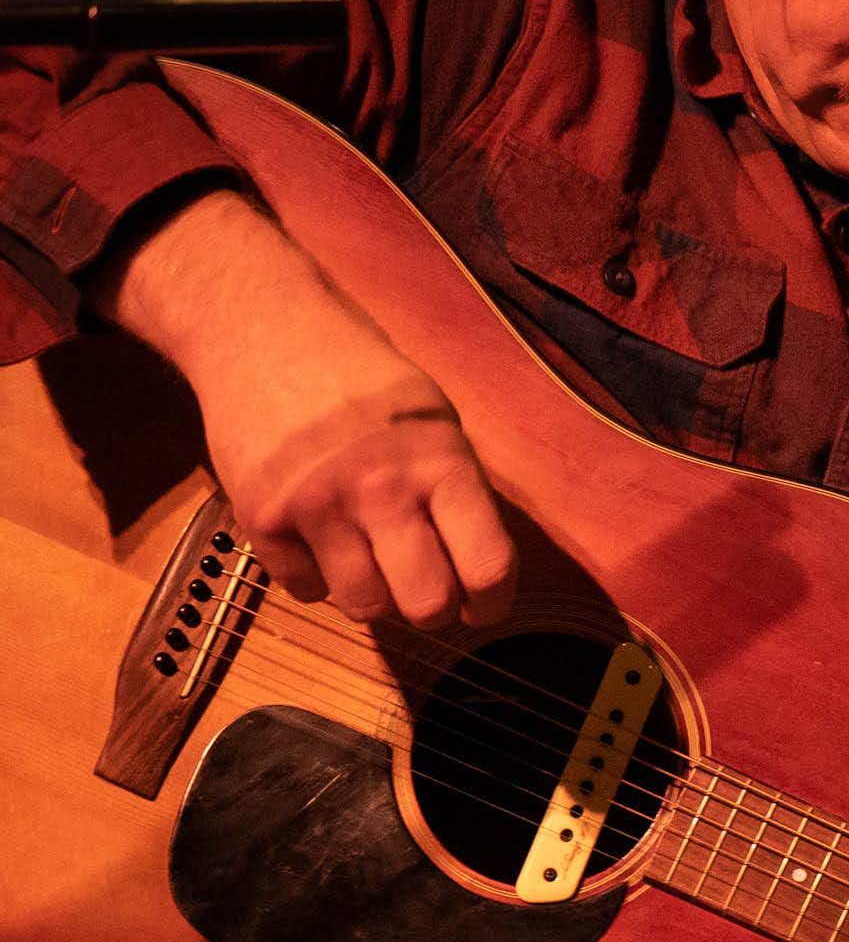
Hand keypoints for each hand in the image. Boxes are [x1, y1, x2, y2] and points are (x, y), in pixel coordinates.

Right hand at [95, 188, 515, 627]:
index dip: (493, 603)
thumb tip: (483, 573)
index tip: (483, 607)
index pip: (488, 567)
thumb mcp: (437, 421)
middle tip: (427, 592)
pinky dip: (317, 579)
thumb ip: (459, 492)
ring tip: (373, 561)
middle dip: (434, 611)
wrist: (264, 330)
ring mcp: (318, 506)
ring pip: (363, 608)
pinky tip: (321, 541)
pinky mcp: (262, 517)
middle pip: (427, 605)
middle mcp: (382, 489)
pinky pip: (304, 591)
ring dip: (374, 597)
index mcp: (441, 464)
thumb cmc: (362, 379)